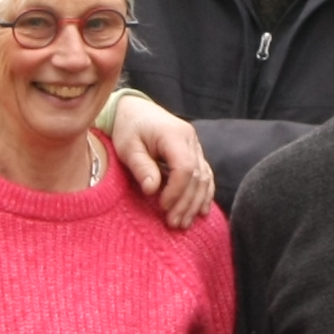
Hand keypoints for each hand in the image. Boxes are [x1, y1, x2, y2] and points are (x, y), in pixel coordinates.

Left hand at [104, 92, 218, 227]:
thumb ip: (141, 166)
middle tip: (173, 223)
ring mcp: (195, 145)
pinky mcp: (195, 152)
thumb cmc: (128, 128)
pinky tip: (201, 211)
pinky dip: (204, 193)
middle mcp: (190, 139)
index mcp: (173, 135)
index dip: (176, 191)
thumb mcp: (127, 146)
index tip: (162, 207)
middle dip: (186, 203)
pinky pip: (206, 174)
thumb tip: (152, 190)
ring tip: (184, 223)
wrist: (134, 109)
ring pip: (205, 177)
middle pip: (197, 176)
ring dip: (196, 202)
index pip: (184, 168)